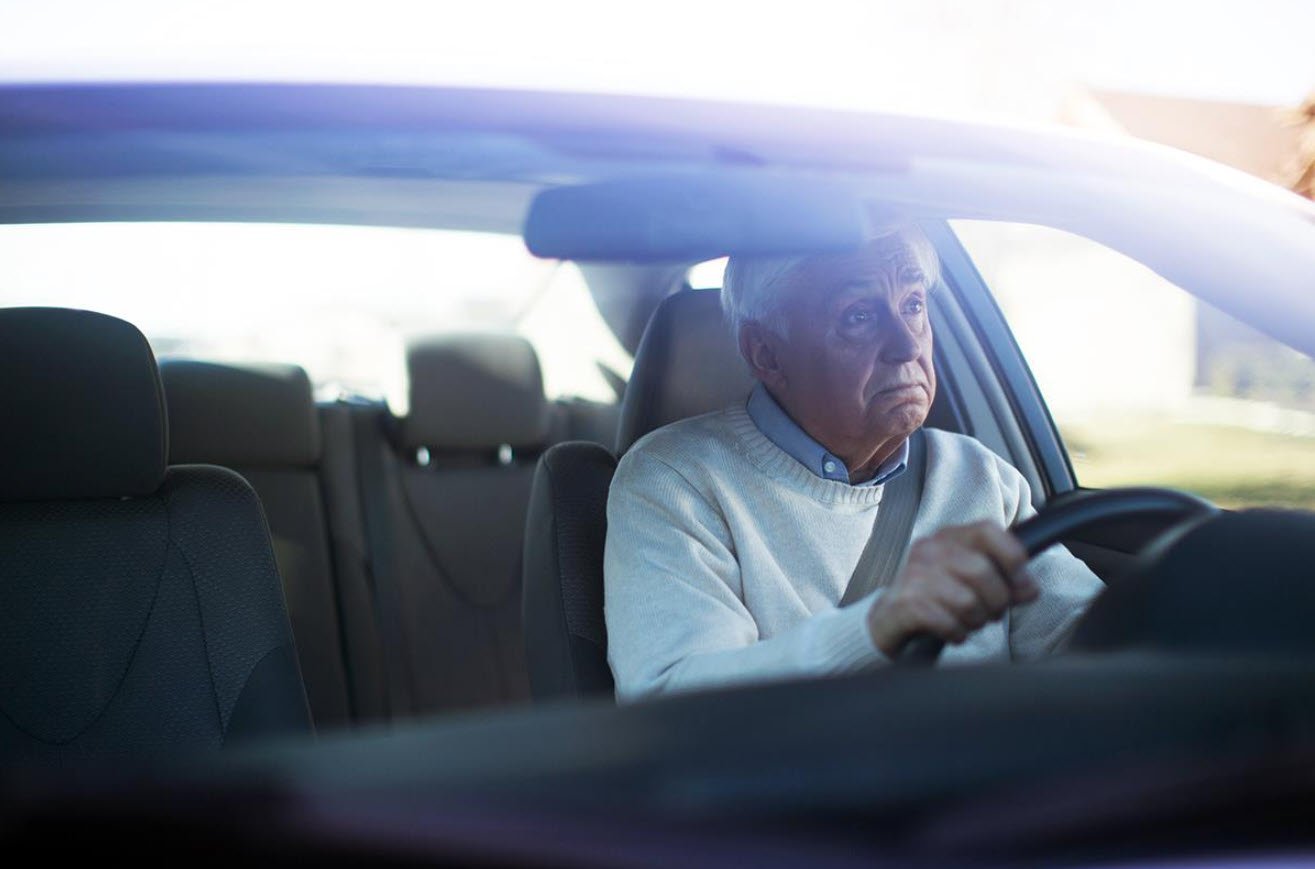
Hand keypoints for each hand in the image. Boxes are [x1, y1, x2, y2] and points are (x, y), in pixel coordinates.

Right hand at [866, 520, 1036, 656]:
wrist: (889, 620)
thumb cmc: (937, 598)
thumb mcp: (972, 583)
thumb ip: (1005, 582)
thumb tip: (1029, 588)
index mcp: (950, 537)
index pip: (988, 531)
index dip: (1012, 557)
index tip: (1022, 585)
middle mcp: (929, 549)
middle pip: (982, 572)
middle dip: (996, 602)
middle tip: (989, 614)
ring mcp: (913, 575)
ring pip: (967, 601)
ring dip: (975, 621)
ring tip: (967, 622)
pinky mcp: (904, 603)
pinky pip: (947, 622)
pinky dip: (956, 633)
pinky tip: (951, 632)